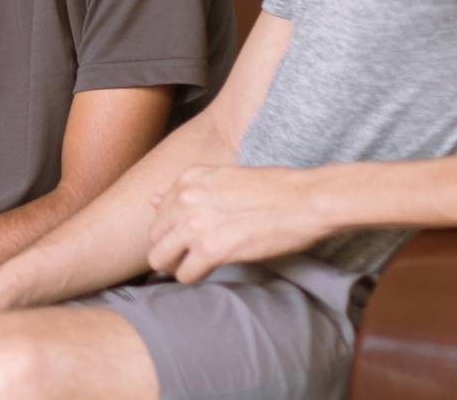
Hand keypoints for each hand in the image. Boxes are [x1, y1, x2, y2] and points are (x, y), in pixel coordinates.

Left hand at [148, 164, 331, 282]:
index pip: (159, 213)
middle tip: (189, 257)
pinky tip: (209, 273)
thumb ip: (186, 191)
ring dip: (176, 267)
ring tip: (196, 267)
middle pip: (155, 236)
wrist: (306, 199)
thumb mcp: (223, 179)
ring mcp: (195, 224)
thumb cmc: (273, 189)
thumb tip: (151, 199)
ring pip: (160, 259)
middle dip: (169, 249)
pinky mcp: (212, 249)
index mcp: (187, 179)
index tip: (188, 238)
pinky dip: (194, 278)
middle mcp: (184, 198)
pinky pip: (185, 275)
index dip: (172, 230)